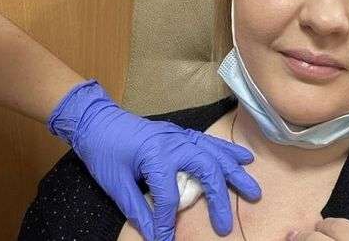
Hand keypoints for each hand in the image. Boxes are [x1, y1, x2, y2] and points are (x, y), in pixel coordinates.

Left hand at [47, 79, 261, 240]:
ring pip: (214, 154)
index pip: (169, 196)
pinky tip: (242, 159)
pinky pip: (209, 142)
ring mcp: (179, 135)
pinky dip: (227, 151)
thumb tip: (155, 236)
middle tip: (226, 225)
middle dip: (218, 199)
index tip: (166, 238)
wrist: (95, 120)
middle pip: (205, 171)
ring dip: (234, 173)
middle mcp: (173, 143)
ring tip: (252, 190)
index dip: (168, 221)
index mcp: (155, 155)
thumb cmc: (103, 150)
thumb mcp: (115, 184)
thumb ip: (138, 210)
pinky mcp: (180, 133)